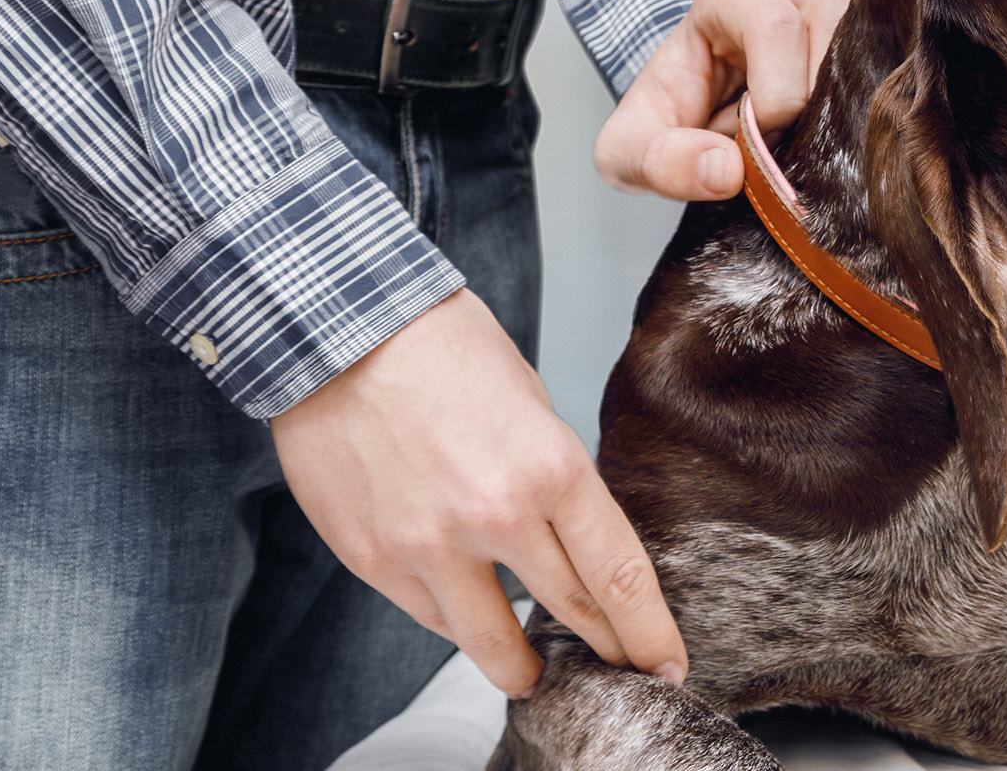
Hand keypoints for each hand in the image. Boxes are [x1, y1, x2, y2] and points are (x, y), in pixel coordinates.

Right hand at [272, 289, 682, 697]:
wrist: (339, 332)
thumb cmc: (446, 352)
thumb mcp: (532, 405)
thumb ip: (555, 479)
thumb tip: (573, 540)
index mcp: (551, 470)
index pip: (618, 576)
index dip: (649, 632)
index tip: (666, 666)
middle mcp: (496, 517)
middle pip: (570, 613)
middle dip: (606, 652)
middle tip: (623, 674)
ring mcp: (429, 546)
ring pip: (490, 642)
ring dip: (520, 665)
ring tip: (533, 672)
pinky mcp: (373, 559)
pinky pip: (431, 617)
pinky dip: (457, 622)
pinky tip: (470, 619)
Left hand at [595, 0, 852, 200]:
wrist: (701, 111)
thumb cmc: (672, 116)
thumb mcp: (632, 149)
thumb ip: (659, 162)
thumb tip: (726, 172)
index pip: (776, 27)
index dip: (775, 98)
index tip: (760, 139)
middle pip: (836, 37)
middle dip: (817, 110)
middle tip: (791, 145)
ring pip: (874, 53)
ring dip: (849, 112)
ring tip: (815, 137)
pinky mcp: (877, 30)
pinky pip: (897, 65)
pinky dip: (875, 109)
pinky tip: (844, 132)